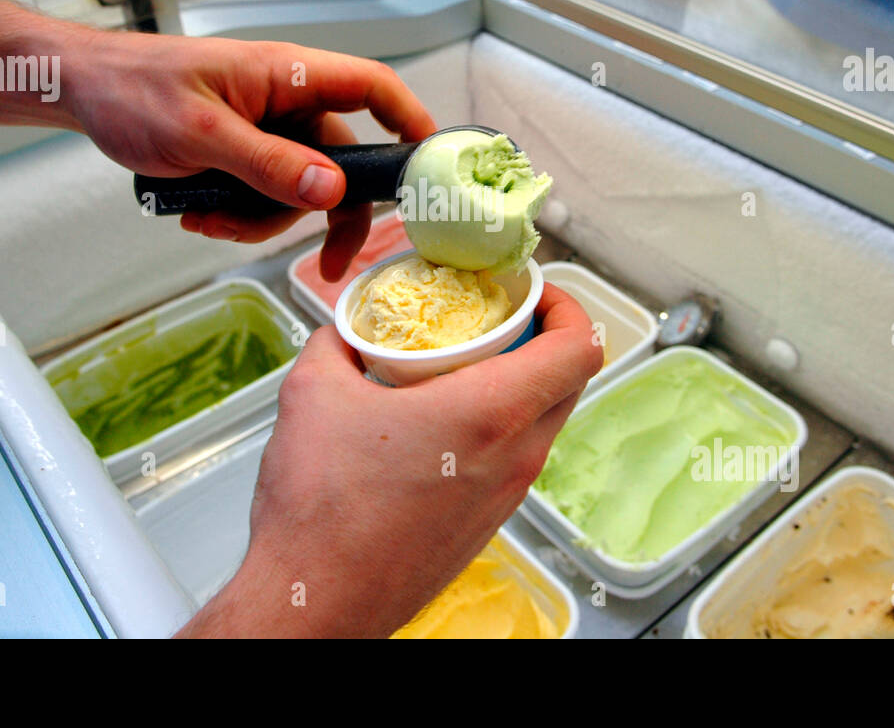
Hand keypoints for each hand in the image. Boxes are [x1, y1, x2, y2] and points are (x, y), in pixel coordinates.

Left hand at [65, 31, 436, 280]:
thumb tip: (331, 189)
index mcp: (288, 75)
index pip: (373, 87)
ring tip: (209, 219)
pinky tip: (198, 214)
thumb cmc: (134, 89)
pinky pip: (263, 197)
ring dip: (260, 219)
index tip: (430, 167)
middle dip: (325, 213)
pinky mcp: (243, 155)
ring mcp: (265, 131)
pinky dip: (238, 215)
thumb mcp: (201, 133)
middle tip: (327, 263)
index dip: (410, 121)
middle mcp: (286, 103)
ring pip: (298, 190)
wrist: (82, 92)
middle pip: (341, 162)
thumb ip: (267, 163)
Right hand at [177, 283, 603, 637]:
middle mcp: (516, 458)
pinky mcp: (486, 524)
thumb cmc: (321, 507)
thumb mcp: (313, 391)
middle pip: (569, 382)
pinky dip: (497, 428)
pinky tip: (438, 423)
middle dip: (544, 339)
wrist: (316, 600)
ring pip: (542, 423)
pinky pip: (514, 459)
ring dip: (519, 386)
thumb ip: (335, 342)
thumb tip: (343, 328)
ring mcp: (506, 497)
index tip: (533, 292)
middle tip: (495, 320)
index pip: (580, 348)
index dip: (569, 306)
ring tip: (460, 368)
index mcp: (492, 414)